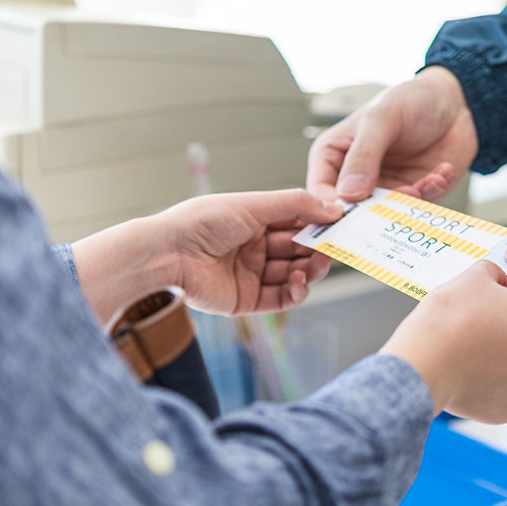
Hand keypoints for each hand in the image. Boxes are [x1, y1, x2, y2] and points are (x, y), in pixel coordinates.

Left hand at [72, 190, 343, 321]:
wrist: (168, 255)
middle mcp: (253, 248)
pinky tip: (300, 281)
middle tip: (334, 247)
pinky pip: (282, 298)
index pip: (295, 223)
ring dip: (310, 269)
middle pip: (297, 250)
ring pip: (294, 274)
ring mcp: (251, 275)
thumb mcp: (253, 205)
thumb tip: (334, 207)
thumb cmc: (201, 223)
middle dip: (317, 249)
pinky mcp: (248, 300)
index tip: (339, 223)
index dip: (317, 224)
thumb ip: (295, 205)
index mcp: (253, 222)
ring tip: (317, 263)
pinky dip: (297, 291)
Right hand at [307, 66, 477, 201]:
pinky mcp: (412, 194)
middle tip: (395, 205)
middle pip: (353, 213)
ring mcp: (384, 188)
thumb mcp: (381, 118)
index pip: (320, 193)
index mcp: (333, 156)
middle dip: (376, 213)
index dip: (332, 208)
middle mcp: (355, 177)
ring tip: (424, 184)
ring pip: (387, 215)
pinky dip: (432, 193)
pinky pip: (418, 208)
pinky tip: (441, 172)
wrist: (454, 101)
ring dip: (407, 204)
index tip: (352, 215)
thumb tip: (348, 194)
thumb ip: (364, 155)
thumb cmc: (410, 99)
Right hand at [380, 262, 506, 422]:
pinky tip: (464, 368)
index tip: (491, 295)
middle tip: (477, 320)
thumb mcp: (476, 275)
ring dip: (499, 356)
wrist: (425, 360)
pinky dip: (485, 381)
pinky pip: (500, 390)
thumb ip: (495, 272)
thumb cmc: (453, 317)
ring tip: (467, 345)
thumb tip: (496, 279)